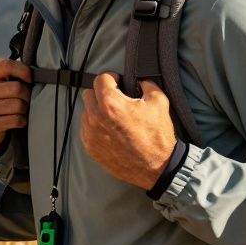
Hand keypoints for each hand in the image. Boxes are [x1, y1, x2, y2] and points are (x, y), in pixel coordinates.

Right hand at [0, 59, 31, 153]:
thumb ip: (12, 75)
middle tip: (27, 99)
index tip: (30, 79)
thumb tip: (36, 70)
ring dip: (25, 110)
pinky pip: (17, 120)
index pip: (8, 66)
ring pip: (18, 105)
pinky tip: (18, 121)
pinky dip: (23, 121)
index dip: (24, 71)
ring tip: (20, 111)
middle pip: (16, 88)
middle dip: (27, 95)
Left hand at [80, 72, 176, 189]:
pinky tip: (110, 129)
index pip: (100, 79)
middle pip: (89, 94)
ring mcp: (91, 134)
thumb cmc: (157, 136)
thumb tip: (140, 81)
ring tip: (114, 116)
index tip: (117, 81)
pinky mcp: (90, 147)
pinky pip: (86, 129)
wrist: (157, 167)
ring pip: (86, 112)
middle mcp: (96, 118)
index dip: (111, 77)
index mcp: (111, 104)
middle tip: (115, 98)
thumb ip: (147, 84)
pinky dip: (95, 126)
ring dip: (97, 110)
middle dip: (102, 93)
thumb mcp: (159, 102)